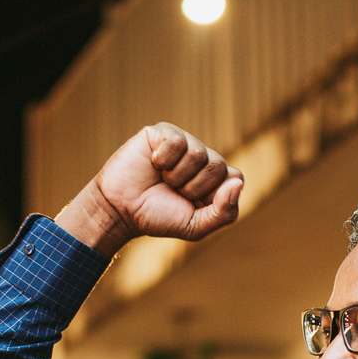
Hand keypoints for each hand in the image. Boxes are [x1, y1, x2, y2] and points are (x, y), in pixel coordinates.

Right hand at [56, 123, 242, 255]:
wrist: (121, 209)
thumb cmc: (158, 217)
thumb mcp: (195, 226)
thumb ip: (224, 213)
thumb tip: (236, 184)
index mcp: (215, 179)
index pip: (235, 178)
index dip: (214, 195)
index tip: (192, 204)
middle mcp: (203, 158)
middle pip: (218, 166)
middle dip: (193, 188)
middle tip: (173, 191)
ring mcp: (185, 143)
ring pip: (199, 154)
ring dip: (176, 176)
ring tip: (162, 178)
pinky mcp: (164, 132)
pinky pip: (177, 141)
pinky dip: (163, 159)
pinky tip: (153, 163)